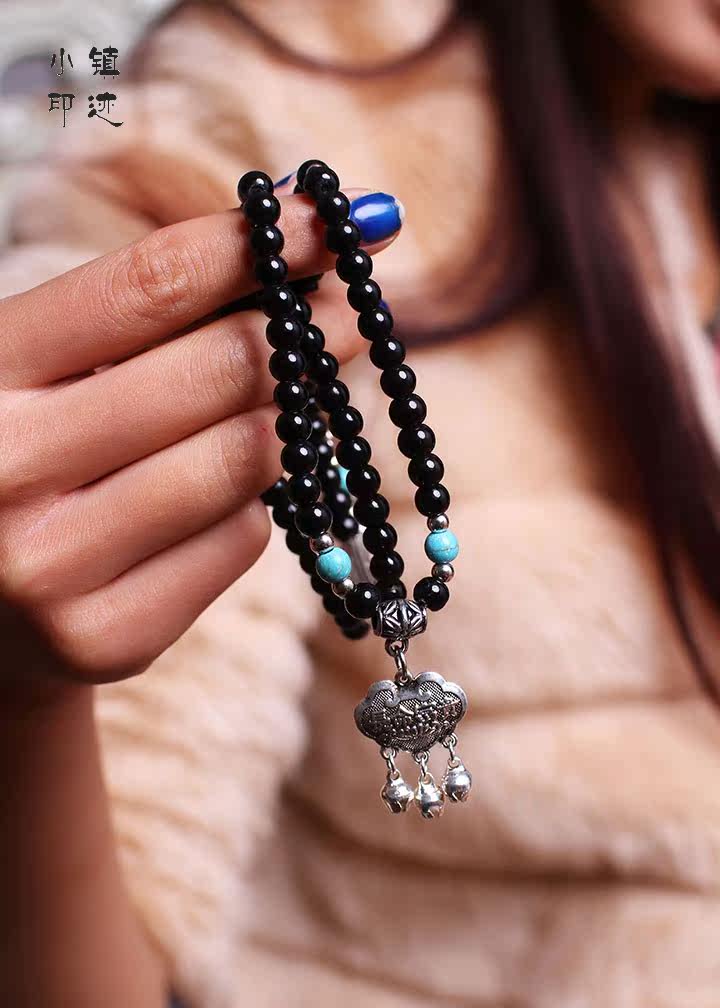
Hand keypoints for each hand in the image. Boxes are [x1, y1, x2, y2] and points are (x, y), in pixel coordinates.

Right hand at [0, 188, 398, 701]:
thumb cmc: (27, 453)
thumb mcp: (51, 368)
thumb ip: (150, 317)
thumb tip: (310, 250)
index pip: (151, 286)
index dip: (261, 245)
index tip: (337, 222)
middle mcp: (5, 469)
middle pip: (219, 373)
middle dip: (309, 330)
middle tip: (352, 308)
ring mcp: (54, 567)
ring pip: (246, 460)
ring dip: (289, 420)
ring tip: (293, 397)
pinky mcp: (108, 638)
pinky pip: (241, 541)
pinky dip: (256, 503)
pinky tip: (229, 491)